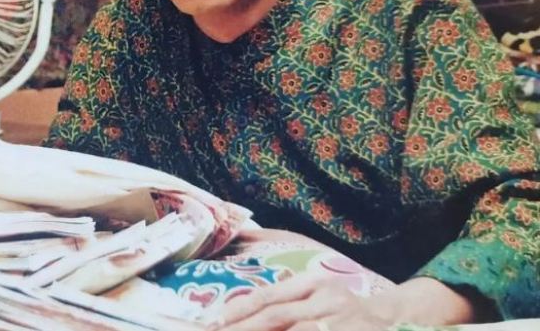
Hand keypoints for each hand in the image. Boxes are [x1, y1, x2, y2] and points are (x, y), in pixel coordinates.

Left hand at [210, 272, 393, 330]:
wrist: (395, 318)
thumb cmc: (344, 310)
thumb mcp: (317, 296)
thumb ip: (286, 304)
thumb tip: (238, 317)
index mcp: (314, 283)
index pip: (269, 296)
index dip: (239, 310)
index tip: (213, 322)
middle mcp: (326, 299)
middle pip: (277, 316)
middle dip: (244, 329)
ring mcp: (340, 321)